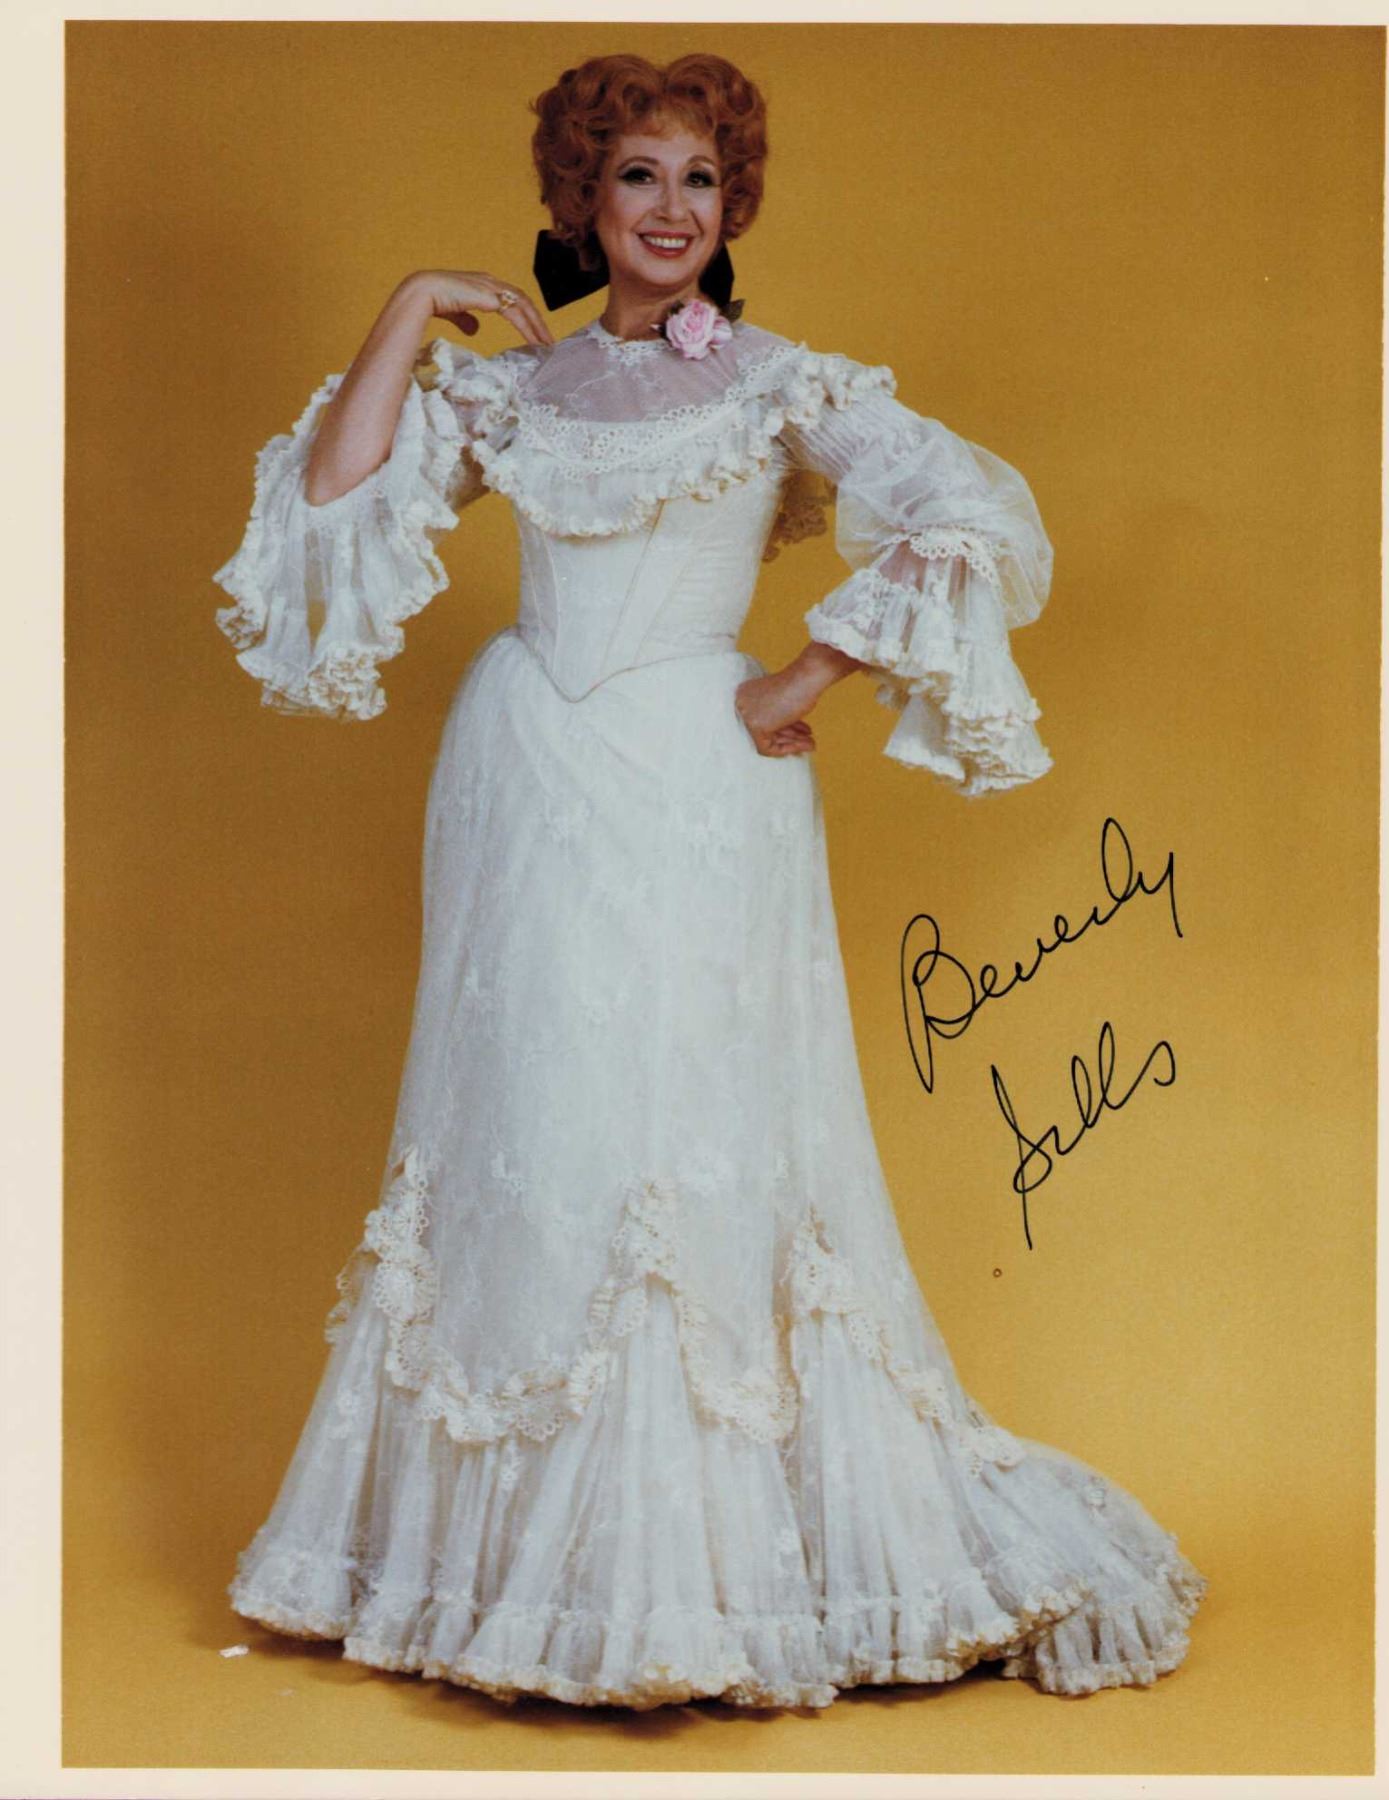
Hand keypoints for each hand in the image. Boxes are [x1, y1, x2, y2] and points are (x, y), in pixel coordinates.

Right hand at [405, 270, 553, 347]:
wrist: (422, 292)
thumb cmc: (431, 301)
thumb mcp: (454, 312)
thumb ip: (466, 319)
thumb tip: (475, 330)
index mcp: (482, 283)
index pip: (510, 298)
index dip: (524, 315)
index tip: (533, 332)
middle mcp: (490, 281)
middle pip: (522, 300)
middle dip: (536, 320)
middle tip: (547, 340)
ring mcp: (491, 286)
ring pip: (523, 305)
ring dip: (537, 325)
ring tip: (546, 344)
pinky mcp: (491, 296)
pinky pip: (516, 313)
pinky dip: (528, 328)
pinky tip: (534, 342)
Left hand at [734, 666, 820, 757]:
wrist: (806, 677)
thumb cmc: (799, 684)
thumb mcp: (782, 703)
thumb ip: (776, 716)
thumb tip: (781, 734)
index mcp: (744, 694)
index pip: (761, 720)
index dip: (782, 728)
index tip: (799, 732)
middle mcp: (740, 703)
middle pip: (764, 730)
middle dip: (789, 736)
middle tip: (807, 739)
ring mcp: (745, 714)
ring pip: (767, 740)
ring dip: (792, 743)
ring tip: (811, 744)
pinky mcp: (754, 725)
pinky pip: (768, 747)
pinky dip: (789, 748)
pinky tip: (807, 744)